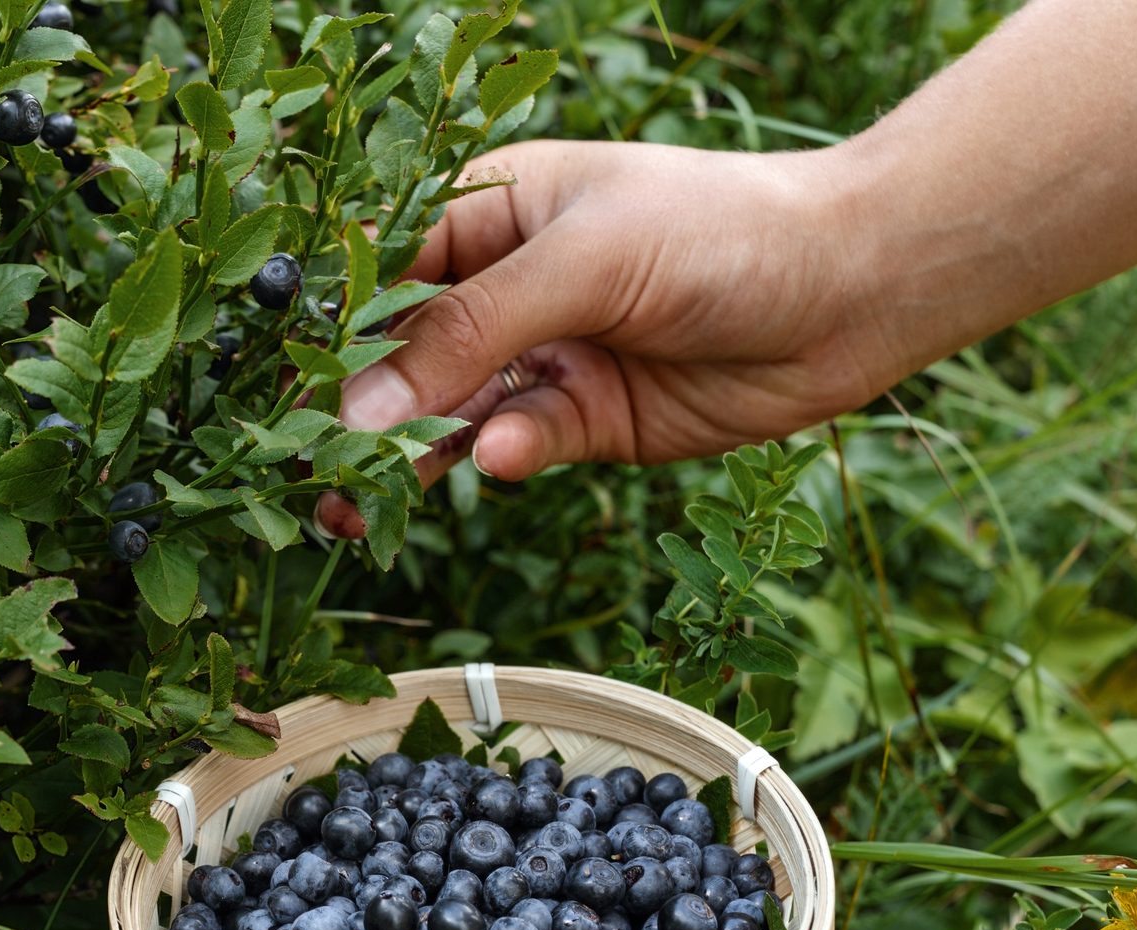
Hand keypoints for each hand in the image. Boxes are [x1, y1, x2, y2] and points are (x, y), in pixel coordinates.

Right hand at [315, 139, 901, 537]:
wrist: (854, 290)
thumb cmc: (724, 231)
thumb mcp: (586, 262)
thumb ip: (472, 333)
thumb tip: (366, 407)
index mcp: (489, 210)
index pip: (380, 271)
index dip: (331, 331)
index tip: (282, 392)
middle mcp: (505, 285)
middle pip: (401, 356)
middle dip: (355, 413)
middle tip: (305, 473)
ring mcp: (543, 355)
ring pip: (444, 416)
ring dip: (402, 461)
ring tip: (352, 512)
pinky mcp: (583, 420)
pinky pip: (512, 446)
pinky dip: (497, 457)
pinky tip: (499, 456)